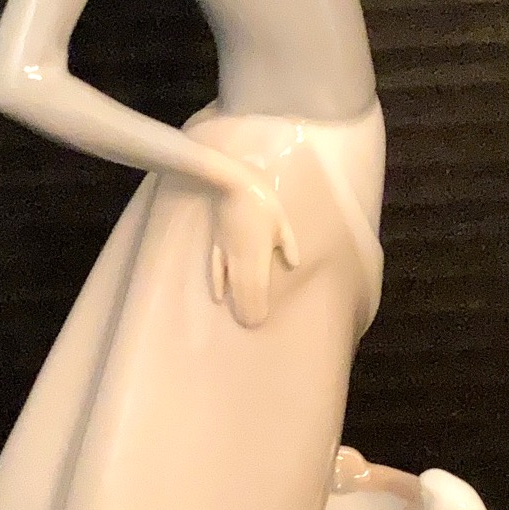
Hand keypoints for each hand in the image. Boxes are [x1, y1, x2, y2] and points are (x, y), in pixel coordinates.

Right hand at [210, 168, 298, 327]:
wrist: (233, 183)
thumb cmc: (262, 201)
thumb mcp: (282, 221)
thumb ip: (287, 244)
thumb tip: (293, 264)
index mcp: (259, 254)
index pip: (258, 286)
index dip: (259, 304)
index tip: (260, 321)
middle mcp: (240, 259)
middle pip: (243, 289)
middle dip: (247, 308)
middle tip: (250, 326)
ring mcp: (226, 253)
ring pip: (230, 284)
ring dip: (235, 302)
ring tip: (238, 318)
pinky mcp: (216, 245)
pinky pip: (215, 270)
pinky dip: (217, 284)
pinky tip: (218, 298)